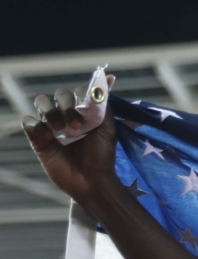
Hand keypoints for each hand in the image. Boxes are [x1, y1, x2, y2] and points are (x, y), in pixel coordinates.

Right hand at [21, 75, 119, 205]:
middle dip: (66, 106)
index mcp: (85, 111)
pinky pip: (28, 122)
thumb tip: (107, 78)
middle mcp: (67, 115)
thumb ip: (104, 104)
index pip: (78, 92)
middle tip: (76, 126)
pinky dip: (35, 125)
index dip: (81, 97)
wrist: (91, 181)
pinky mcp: (38, 138)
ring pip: (41, 102)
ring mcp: (51, 126)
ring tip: (59, 129)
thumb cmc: (102, 156)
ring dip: (49, 111)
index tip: (87, 112)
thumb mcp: (108, 129)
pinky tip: (47, 136)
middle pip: (59, 95)